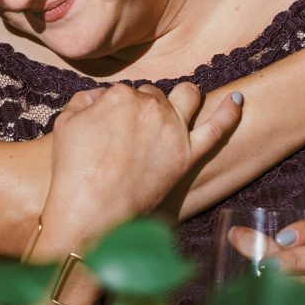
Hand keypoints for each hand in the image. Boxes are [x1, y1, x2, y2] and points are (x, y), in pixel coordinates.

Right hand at [44, 81, 243, 237]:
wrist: (91, 211)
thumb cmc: (73, 171)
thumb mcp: (66, 124)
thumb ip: (84, 101)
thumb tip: (99, 98)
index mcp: (120, 95)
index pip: (124, 92)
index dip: (116, 108)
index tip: (109, 126)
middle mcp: (151, 106)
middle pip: (153, 95)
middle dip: (145, 105)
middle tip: (131, 131)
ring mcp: (174, 129)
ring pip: (187, 97)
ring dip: (184, 95)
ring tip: (183, 100)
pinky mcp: (189, 154)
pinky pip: (218, 128)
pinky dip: (229, 111)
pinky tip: (238, 100)